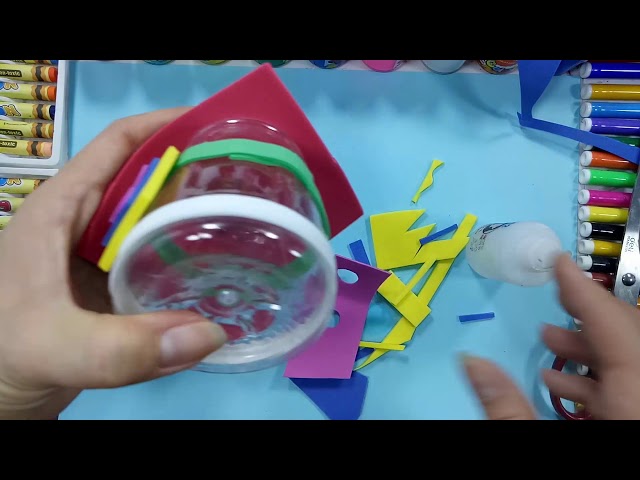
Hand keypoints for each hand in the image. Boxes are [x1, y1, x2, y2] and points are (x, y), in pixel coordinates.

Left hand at [0, 109, 226, 419]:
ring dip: (196, 222)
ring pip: (156, 225)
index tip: (219, 129)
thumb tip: (213, 334)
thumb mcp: (52, 346)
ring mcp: (98, 261)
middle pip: (147, 183)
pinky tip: (220, 275)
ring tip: (247, 223)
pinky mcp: (109, 294)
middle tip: (251, 185)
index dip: (166, 126)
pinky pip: (157, 267)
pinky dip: (188, 266)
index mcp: (62, 209)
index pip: (119, 145)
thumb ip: (124, 347)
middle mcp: (83, 227)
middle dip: (196, 176)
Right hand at [463, 254, 639, 419]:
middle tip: (555, 289)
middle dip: (586, 311)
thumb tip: (470, 361)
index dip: (584, 291)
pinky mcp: (635, 419)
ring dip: (585, 344)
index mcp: (633, 404)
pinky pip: (627, 388)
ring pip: (627, 360)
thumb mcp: (534, 434)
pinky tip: (555, 377)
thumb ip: (508, 405)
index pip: (615, 328)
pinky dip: (593, 374)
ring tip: (546, 335)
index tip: (560, 261)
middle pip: (627, 336)